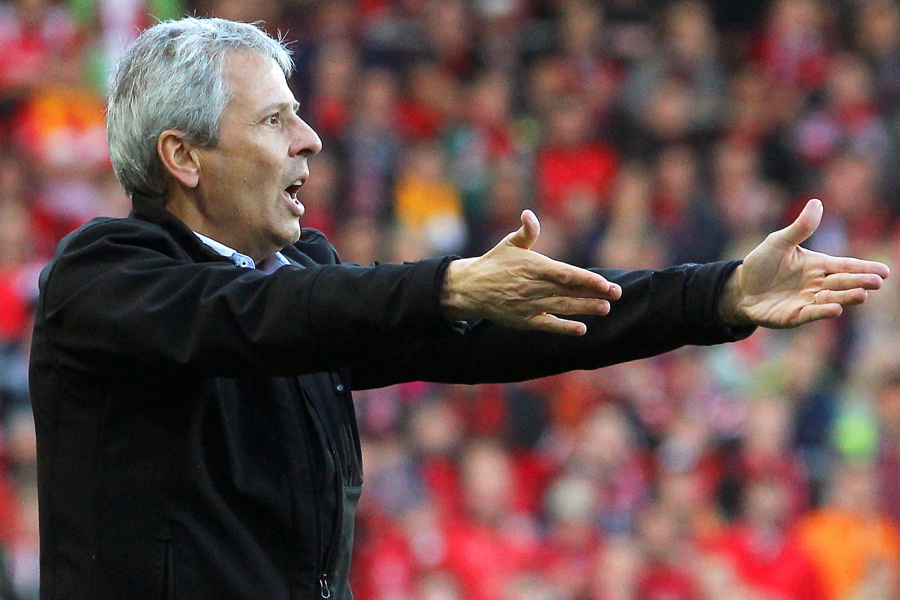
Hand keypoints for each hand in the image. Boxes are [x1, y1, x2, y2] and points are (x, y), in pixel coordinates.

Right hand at [441, 210, 621, 335]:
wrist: (470, 288)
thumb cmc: (494, 263)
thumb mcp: (510, 244)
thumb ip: (527, 231)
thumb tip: (529, 214)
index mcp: (533, 266)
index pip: (566, 274)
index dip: (587, 280)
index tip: (605, 283)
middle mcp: (533, 287)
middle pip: (569, 292)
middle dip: (594, 293)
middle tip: (616, 294)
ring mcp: (528, 305)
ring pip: (562, 308)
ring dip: (585, 309)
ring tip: (604, 308)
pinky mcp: (523, 320)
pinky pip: (547, 325)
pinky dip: (564, 327)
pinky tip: (580, 328)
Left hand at [719, 199, 889, 328]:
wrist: (739, 288)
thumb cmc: (761, 264)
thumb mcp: (778, 242)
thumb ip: (799, 227)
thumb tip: (817, 202)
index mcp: (817, 265)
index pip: (845, 266)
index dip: (864, 268)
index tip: (885, 271)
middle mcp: (817, 284)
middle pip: (843, 282)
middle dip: (860, 282)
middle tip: (877, 282)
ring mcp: (807, 301)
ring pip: (832, 298)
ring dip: (847, 297)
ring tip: (862, 295)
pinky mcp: (794, 316)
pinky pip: (811, 313)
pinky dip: (823, 311)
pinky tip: (835, 308)